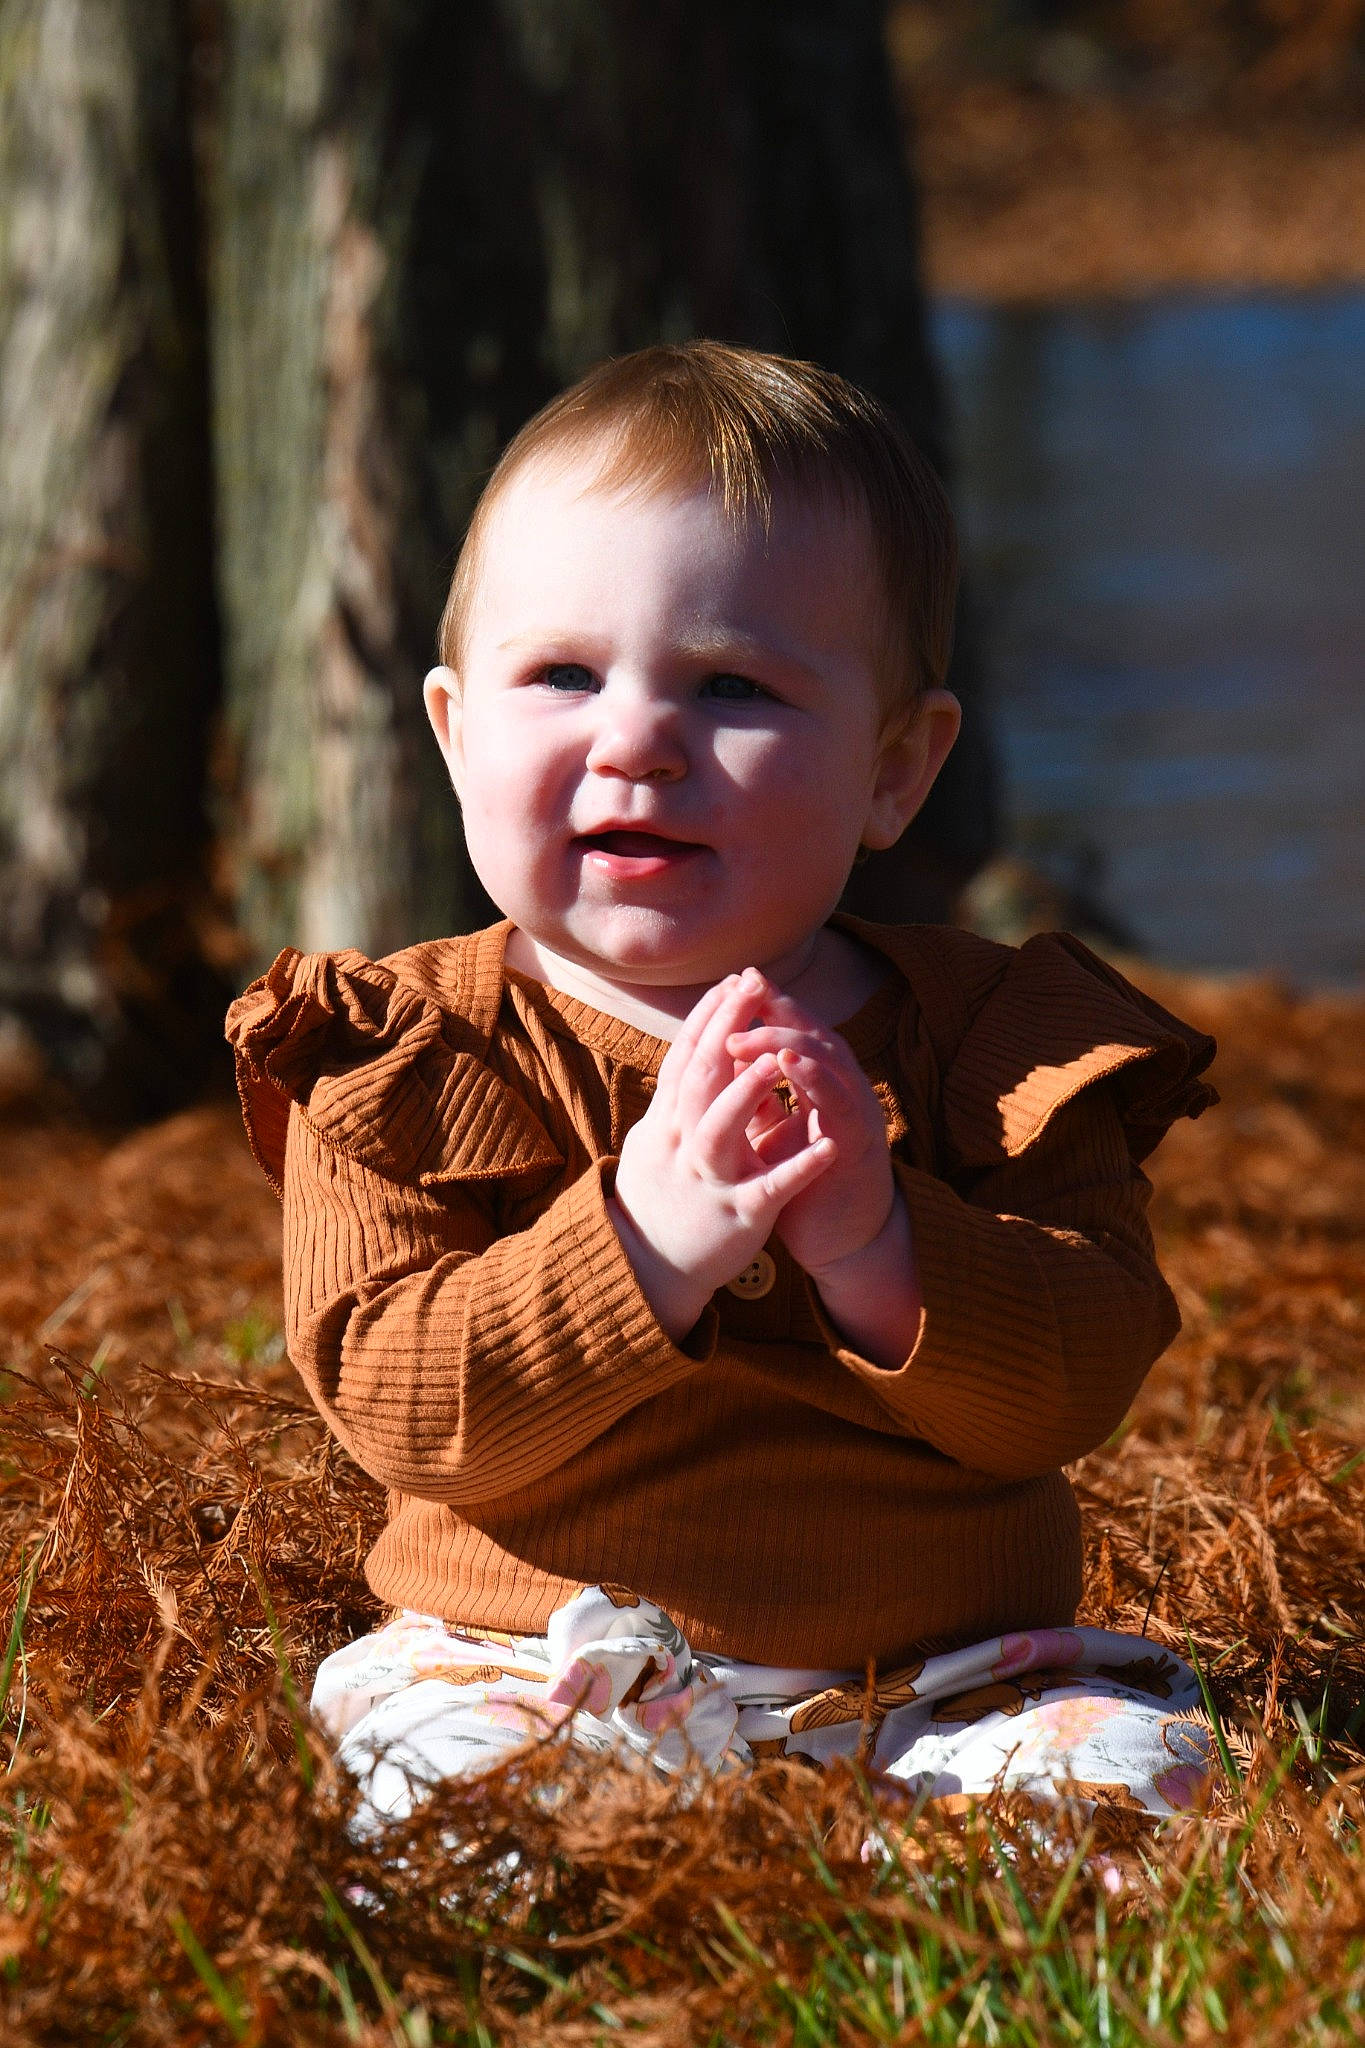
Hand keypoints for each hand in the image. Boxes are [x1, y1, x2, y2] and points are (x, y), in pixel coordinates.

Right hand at [609, 969, 837, 1339]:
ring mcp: (708, 1180)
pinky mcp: (737, 1215)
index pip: (686, 1057)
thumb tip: (700, 1045)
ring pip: (721, 1129)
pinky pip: (770, 1189)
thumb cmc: (662, 1195)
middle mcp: (682, 1144)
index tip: (735, 978)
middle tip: (753, 986)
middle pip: (700, 1077)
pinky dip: (800, 1168)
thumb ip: (681, 1095)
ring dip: (747, 1091)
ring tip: (776, 1057)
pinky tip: (830, 1147)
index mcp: (669, 1122)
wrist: (651, 1268)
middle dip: (727, 1030)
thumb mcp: (662, 1138)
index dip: (710, 1016)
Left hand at [724, 973, 894, 1278]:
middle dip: (775, 1008)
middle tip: (739, 989)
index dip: (764, 1005)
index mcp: (820, 1081)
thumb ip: (754, 1097)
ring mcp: (855, 1109)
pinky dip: (815, 1076)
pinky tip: (789, 1061)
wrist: (843, 1239)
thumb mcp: (772, 1133)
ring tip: (749, 1029)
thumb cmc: (806, 1184)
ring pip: (827, 1056)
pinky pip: (839, 1100)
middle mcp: (842, 1085)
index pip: (792, 1029)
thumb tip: (716, 1060)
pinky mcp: (859, 1140)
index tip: (730, 982)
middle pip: (811, 1030)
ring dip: (787, 1038)